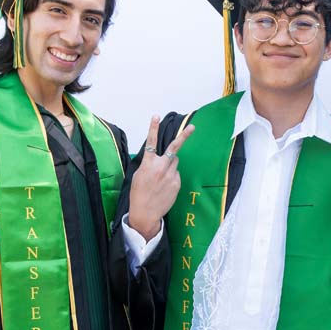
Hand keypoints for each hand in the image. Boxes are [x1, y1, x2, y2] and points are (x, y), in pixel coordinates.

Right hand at [128, 115, 194, 239]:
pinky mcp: (177, 183)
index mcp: (148, 164)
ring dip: (170, 165)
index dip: (153, 128)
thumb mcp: (138, 175)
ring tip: (161, 177)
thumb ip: (148, 164)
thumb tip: (158, 160)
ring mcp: (170, 175)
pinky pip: (176, 174)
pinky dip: (172, 177)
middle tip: (192, 127)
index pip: (151, 142)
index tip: (156, 116)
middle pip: (174, 148)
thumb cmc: (139, 193)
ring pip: (175, 162)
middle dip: (184, 136)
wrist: (145, 212)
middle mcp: (161, 167)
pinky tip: (164, 187)